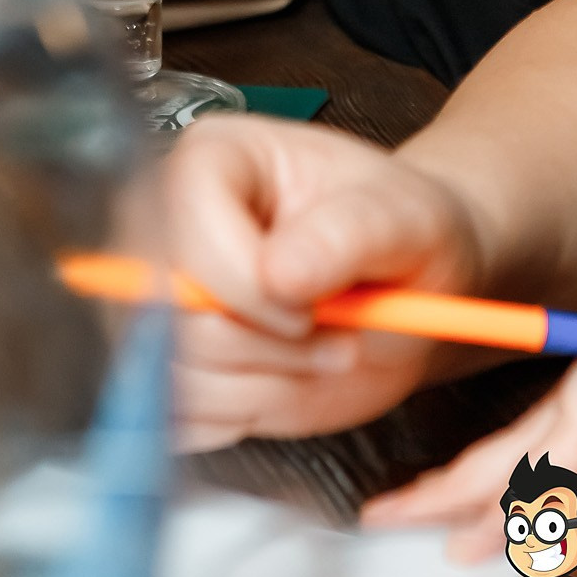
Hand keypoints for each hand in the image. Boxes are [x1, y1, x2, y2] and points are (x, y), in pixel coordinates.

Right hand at [163, 115, 484, 449]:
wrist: (409, 286)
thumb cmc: (403, 230)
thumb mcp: (403, 218)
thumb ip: (346, 235)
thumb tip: (279, 271)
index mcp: (216, 157)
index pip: (186, 227)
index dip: (246, 283)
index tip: (315, 303)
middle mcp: (175, 224)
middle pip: (168, 312)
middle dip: (265, 346)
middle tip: (339, 334)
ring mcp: (166, 299)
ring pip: (175, 374)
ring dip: (264, 384)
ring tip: (324, 352)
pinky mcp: (174, 364)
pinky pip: (180, 418)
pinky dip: (244, 413)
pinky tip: (288, 380)